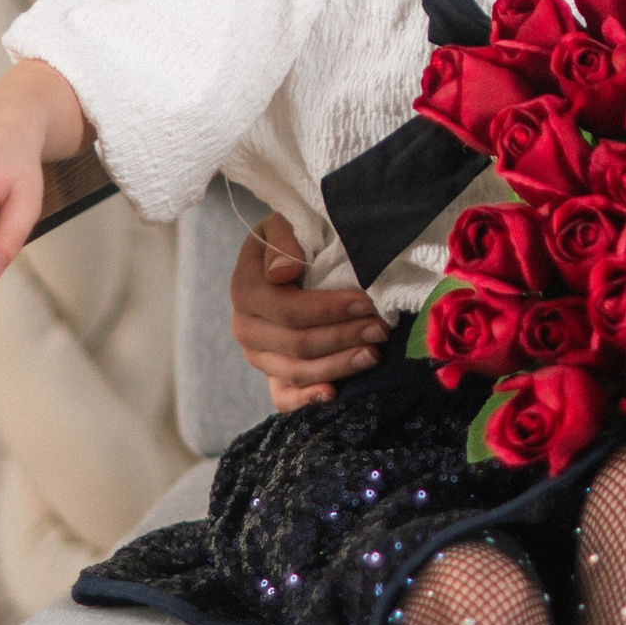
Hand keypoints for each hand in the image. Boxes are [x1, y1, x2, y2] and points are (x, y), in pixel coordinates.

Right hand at [230, 213, 388, 411]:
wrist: (278, 262)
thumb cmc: (287, 240)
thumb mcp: (281, 225)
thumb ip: (282, 241)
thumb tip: (282, 273)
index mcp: (245, 290)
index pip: (289, 310)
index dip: (330, 310)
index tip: (366, 302)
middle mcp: (245, 327)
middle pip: (299, 343)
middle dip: (344, 337)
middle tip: (380, 329)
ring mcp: (257, 355)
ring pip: (297, 371)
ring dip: (338, 366)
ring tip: (372, 355)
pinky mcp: (270, 374)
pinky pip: (283, 397)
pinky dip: (307, 399)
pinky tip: (333, 394)